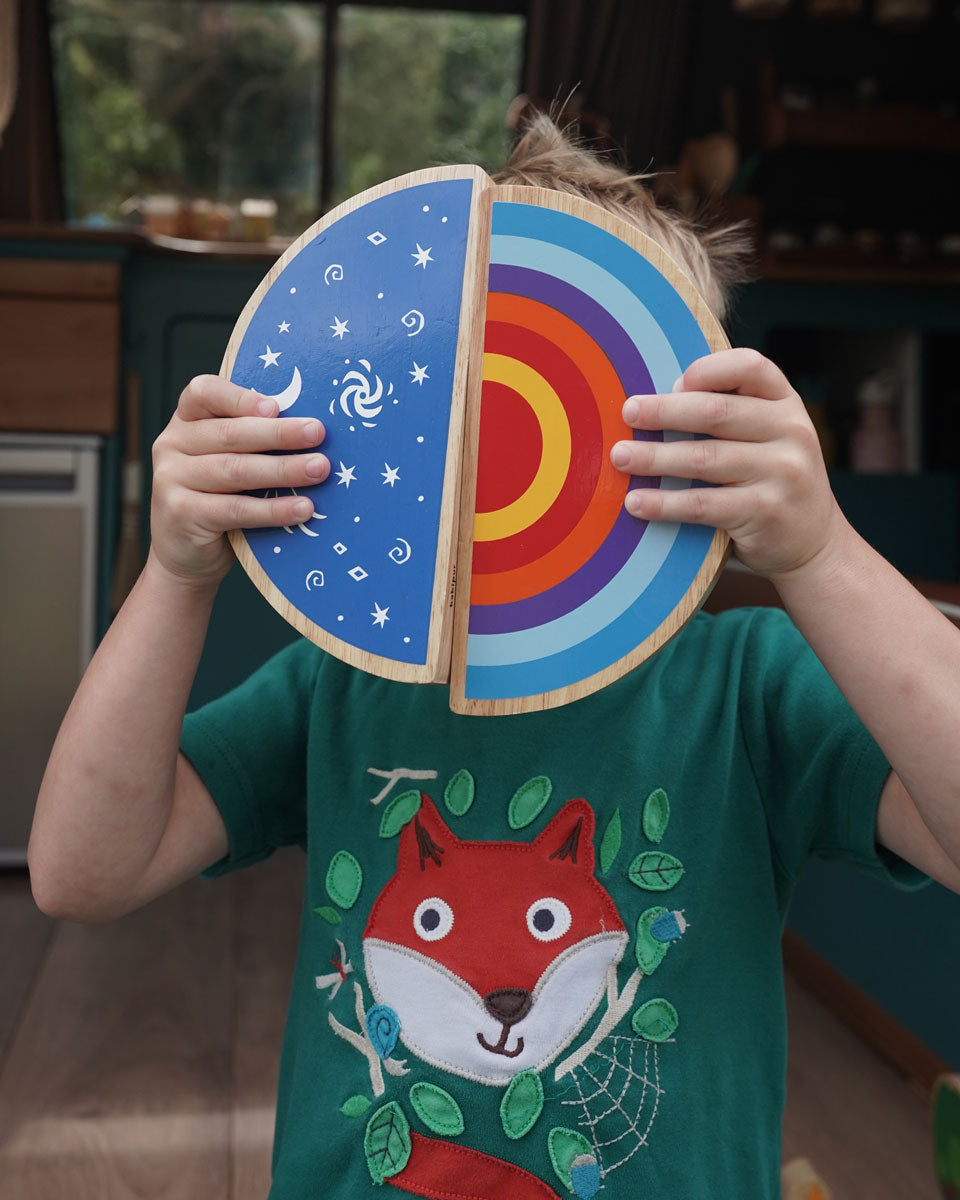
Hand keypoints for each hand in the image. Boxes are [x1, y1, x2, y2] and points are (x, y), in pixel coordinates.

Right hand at [150, 374, 328, 586]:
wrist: (186, 556)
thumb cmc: (218, 499)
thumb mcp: (228, 461)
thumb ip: (251, 440)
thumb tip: (309, 428)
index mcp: (184, 421)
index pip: (204, 393)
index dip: (240, 398)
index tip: (277, 406)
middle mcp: (171, 444)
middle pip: (230, 434)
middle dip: (279, 433)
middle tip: (318, 433)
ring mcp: (171, 479)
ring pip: (236, 470)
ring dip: (284, 469)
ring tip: (319, 470)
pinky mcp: (182, 514)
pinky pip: (236, 509)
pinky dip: (273, 509)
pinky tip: (303, 508)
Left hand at [610, 348, 846, 580]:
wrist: (815, 543)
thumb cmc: (772, 481)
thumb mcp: (767, 437)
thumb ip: (731, 415)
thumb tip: (659, 400)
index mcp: (786, 403)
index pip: (750, 367)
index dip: (707, 371)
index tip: (670, 382)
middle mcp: (790, 431)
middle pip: (716, 412)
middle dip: (664, 412)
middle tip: (628, 413)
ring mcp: (782, 472)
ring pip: (704, 459)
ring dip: (655, 458)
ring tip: (620, 458)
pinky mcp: (765, 512)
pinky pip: (703, 504)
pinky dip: (665, 503)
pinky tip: (636, 502)